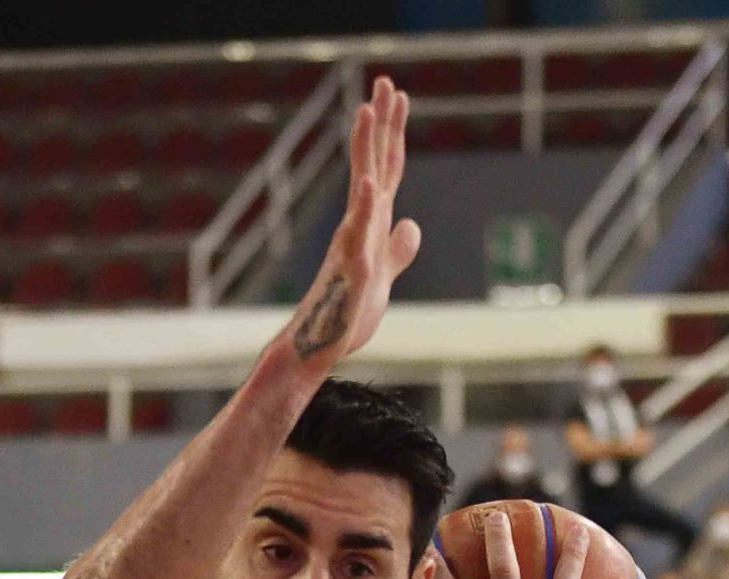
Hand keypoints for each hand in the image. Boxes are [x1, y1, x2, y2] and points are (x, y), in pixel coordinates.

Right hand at [279, 76, 420, 368]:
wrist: (317, 348)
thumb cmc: (344, 316)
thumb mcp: (382, 277)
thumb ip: (397, 249)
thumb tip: (411, 224)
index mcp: (369, 225)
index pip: (386, 168)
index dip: (393, 133)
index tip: (396, 96)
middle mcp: (359, 225)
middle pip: (375, 164)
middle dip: (381, 123)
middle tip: (386, 80)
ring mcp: (352, 242)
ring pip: (363, 187)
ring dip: (366, 148)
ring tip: (369, 110)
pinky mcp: (350, 269)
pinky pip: (358, 234)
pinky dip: (365, 208)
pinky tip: (370, 183)